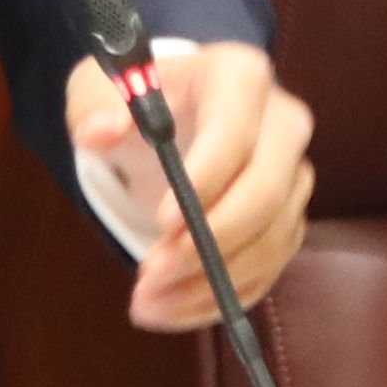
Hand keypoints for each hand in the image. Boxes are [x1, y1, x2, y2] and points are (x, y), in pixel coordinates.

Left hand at [63, 40, 311, 336]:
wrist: (167, 120)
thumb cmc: (136, 101)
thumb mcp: (99, 90)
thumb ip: (93, 108)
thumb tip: (98, 132)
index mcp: (238, 77)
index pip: (235, 130)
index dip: (204, 179)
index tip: (161, 222)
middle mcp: (283, 123)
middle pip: (267, 191)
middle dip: (210, 241)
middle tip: (151, 271)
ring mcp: (292, 175)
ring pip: (271, 240)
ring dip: (210, 281)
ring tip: (147, 301)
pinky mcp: (287, 220)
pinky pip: (268, 270)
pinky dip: (219, 299)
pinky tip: (170, 309)